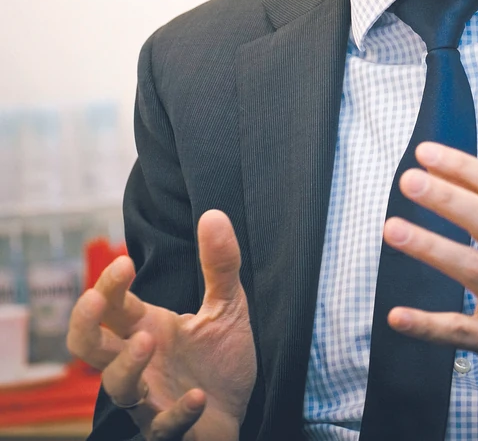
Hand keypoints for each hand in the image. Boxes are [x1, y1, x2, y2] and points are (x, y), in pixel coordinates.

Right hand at [67, 210, 256, 439]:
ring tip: (149, 340)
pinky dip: (177, 413)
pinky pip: (161, 428)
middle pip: (87, 345)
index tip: (125, 262)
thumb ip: (220, 265)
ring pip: (116, 387)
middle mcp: (139, 361)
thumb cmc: (221, 361)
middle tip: (97, 301)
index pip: (109, 304)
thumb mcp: (228, 306)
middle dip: (84, 323)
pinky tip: (197, 397)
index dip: (107, 283)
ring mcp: (150, 398)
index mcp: (145, 326)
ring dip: (126, 365)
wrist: (238, 412)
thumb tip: (213, 213)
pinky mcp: (169, 429)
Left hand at [383, 142, 477, 410]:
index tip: (426, 153)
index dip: (463, 167)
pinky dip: (426, 324)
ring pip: (473, 270)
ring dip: (430, 247)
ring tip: (392, 229)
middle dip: (447, 198)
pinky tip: (398, 315)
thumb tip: (442, 173)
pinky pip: (460, 331)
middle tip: (409, 181)